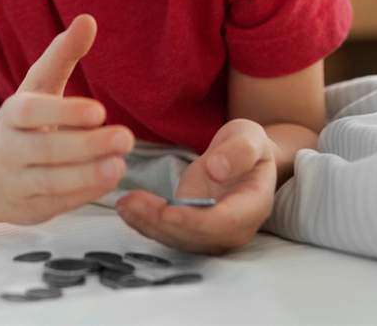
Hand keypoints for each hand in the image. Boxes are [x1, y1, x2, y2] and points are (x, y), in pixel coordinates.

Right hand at [0, 14, 134, 224]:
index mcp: (12, 115)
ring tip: (121, 164)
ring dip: (89, 174)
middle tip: (126, 137)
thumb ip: (63, 56)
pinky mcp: (29, 210)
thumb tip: (88, 19)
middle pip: (47, 150)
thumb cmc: (22, 123)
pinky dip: (85, 193)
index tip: (100, 111)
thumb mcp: (38, 87)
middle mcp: (9, 150)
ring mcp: (16, 183)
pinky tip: (110, 179)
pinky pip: (58, 204)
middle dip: (88, 146)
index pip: (31, 112)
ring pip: (52, 182)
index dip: (64, 112)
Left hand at [115, 118, 275, 253]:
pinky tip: (126, 208)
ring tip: (123, 203)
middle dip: (160, 222)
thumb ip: (241, 151)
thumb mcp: (251, 137)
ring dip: (147, 224)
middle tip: (130, 202)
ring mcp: (210, 234)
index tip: (167, 212)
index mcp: (253, 207)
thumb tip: (216, 169)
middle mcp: (232, 230)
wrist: (241, 159)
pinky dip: (144, 223)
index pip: (224, 223)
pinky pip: (167, 232)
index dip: (195, 221)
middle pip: (195, 236)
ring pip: (177, 238)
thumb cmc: (248, 146)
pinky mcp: (190, 230)